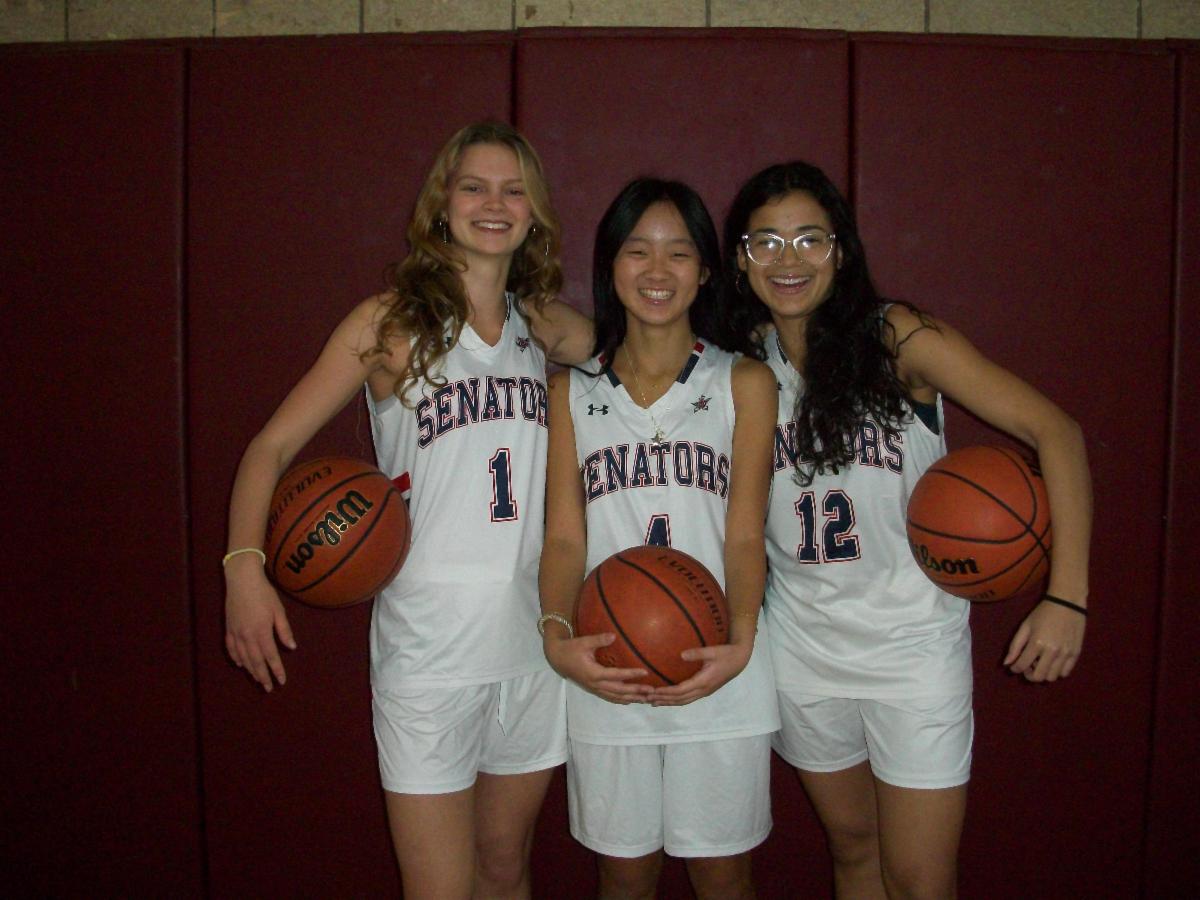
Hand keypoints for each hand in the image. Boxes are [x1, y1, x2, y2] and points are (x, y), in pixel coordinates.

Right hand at [224, 559, 296, 691]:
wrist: (241, 580)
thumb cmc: (264, 593)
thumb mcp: (278, 610)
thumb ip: (284, 630)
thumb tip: (291, 647)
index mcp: (261, 632)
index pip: (271, 656)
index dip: (276, 670)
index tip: (281, 681)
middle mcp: (247, 636)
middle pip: (255, 661)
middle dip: (263, 676)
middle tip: (268, 688)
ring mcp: (235, 633)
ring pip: (243, 657)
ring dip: (251, 670)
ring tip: (257, 679)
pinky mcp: (228, 628)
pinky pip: (231, 648)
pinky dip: (236, 658)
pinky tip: (240, 664)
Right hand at [543, 632, 651, 703]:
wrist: (557, 659)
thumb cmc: (571, 649)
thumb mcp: (583, 642)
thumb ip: (598, 639)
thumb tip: (613, 635)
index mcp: (594, 673)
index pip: (616, 675)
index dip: (631, 674)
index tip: (644, 672)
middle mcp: (595, 684)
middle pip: (619, 691)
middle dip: (636, 691)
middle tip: (652, 691)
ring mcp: (594, 688)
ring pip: (616, 697)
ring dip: (631, 698)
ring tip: (646, 699)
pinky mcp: (593, 689)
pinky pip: (610, 697)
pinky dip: (621, 700)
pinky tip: (630, 700)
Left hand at [645, 639, 752, 705]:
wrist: (740, 660)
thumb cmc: (726, 654)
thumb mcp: (713, 651)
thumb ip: (697, 653)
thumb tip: (681, 654)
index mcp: (704, 681)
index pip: (681, 690)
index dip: (667, 692)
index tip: (654, 691)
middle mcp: (703, 690)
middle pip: (680, 699)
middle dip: (664, 700)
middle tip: (648, 699)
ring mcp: (705, 692)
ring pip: (684, 701)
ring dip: (669, 703)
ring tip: (654, 702)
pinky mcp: (705, 690)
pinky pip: (688, 698)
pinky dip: (676, 700)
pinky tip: (668, 698)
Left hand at [1004, 599, 1084, 682]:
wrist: (1067, 603)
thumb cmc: (1043, 613)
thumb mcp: (1025, 626)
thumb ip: (1015, 646)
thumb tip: (1006, 664)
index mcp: (1037, 643)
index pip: (1022, 666)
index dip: (1015, 669)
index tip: (1015, 666)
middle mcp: (1052, 651)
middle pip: (1038, 677)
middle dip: (1029, 675)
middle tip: (1028, 665)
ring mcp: (1066, 654)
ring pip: (1052, 677)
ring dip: (1043, 673)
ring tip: (1041, 662)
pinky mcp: (1076, 654)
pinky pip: (1065, 673)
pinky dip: (1057, 672)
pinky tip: (1052, 662)